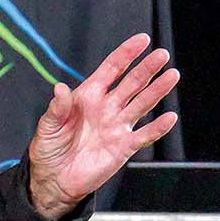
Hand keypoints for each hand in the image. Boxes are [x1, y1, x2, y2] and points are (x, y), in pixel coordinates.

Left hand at [27, 33, 180, 216]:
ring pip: (142, 104)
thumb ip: (57, 108)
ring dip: (157, 90)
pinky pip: (144, 135)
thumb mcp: (47, 126)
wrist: (54, 180)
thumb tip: (60, 88)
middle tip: (162, 55)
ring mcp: (117, 126)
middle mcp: (107, 108)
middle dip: (147, 68)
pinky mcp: (123, 147)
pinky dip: (157, 128)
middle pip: (132, 83)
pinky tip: (169, 117)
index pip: (112, 69)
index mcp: (88, 96)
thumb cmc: (49, 150)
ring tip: (172, 76)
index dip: (126, 54)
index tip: (142, 40)